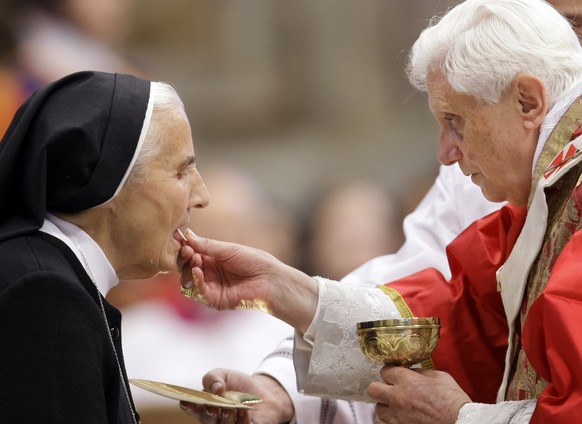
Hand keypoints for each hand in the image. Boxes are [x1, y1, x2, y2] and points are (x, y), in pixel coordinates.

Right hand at [177, 231, 317, 332]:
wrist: (269, 279)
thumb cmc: (253, 261)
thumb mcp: (228, 249)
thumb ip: (206, 245)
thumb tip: (187, 234)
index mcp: (212, 259)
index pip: (190, 254)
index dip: (184, 247)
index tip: (179, 239)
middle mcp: (208, 273)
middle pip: (186, 268)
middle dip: (184, 258)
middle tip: (187, 249)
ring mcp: (210, 287)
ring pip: (187, 281)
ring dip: (188, 269)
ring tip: (195, 258)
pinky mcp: (214, 300)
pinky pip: (198, 293)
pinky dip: (195, 281)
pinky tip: (198, 271)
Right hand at [180, 368, 293, 423]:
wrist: (261, 391)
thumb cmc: (238, 384)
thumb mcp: (224, 374)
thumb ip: (214, 378)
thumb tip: (216, 388)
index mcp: (206, 405)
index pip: (193, 408)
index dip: (188, 406)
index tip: (186, 401)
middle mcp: (215, 418)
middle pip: (207, 420)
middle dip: (208, 414)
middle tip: (213, 406)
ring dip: (226, 417)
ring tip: (230, 408)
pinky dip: (242, 420)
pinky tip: (244, 410)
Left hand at [367, 366, 470, 423]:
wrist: (460, 422)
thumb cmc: (453, 401)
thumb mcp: (440, 376)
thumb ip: (421, 372)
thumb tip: (412, 372)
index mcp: (406, 380)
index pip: (384, 371)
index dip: (390, 373)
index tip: (395, 376)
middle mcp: (397, 397)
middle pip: (373, 389)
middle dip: (380, 388)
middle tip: (389, 391)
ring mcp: (396, 416)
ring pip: (377, 409)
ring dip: (386, 408)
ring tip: (397, 409)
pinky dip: (387, 422)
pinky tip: (397, 420)